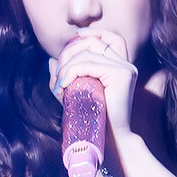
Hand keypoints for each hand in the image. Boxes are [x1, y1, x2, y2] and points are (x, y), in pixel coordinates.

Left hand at [49, 29, 137, 144]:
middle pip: (93, 41)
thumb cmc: (94, 122)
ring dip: (66, 66)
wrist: (111, 143)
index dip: (90, 33)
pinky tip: (64, 86)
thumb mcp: (76, 94)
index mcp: (120, 66)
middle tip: (57, 75)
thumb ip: (66, 77)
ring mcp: (125, 68)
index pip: (109, 37)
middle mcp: (126, 64)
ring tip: (59, 85)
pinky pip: (89, 64)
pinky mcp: (122, 74)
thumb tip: (51, 61)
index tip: (71, 44)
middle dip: (69, 52)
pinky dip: (71, 72)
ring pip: (88, 52)